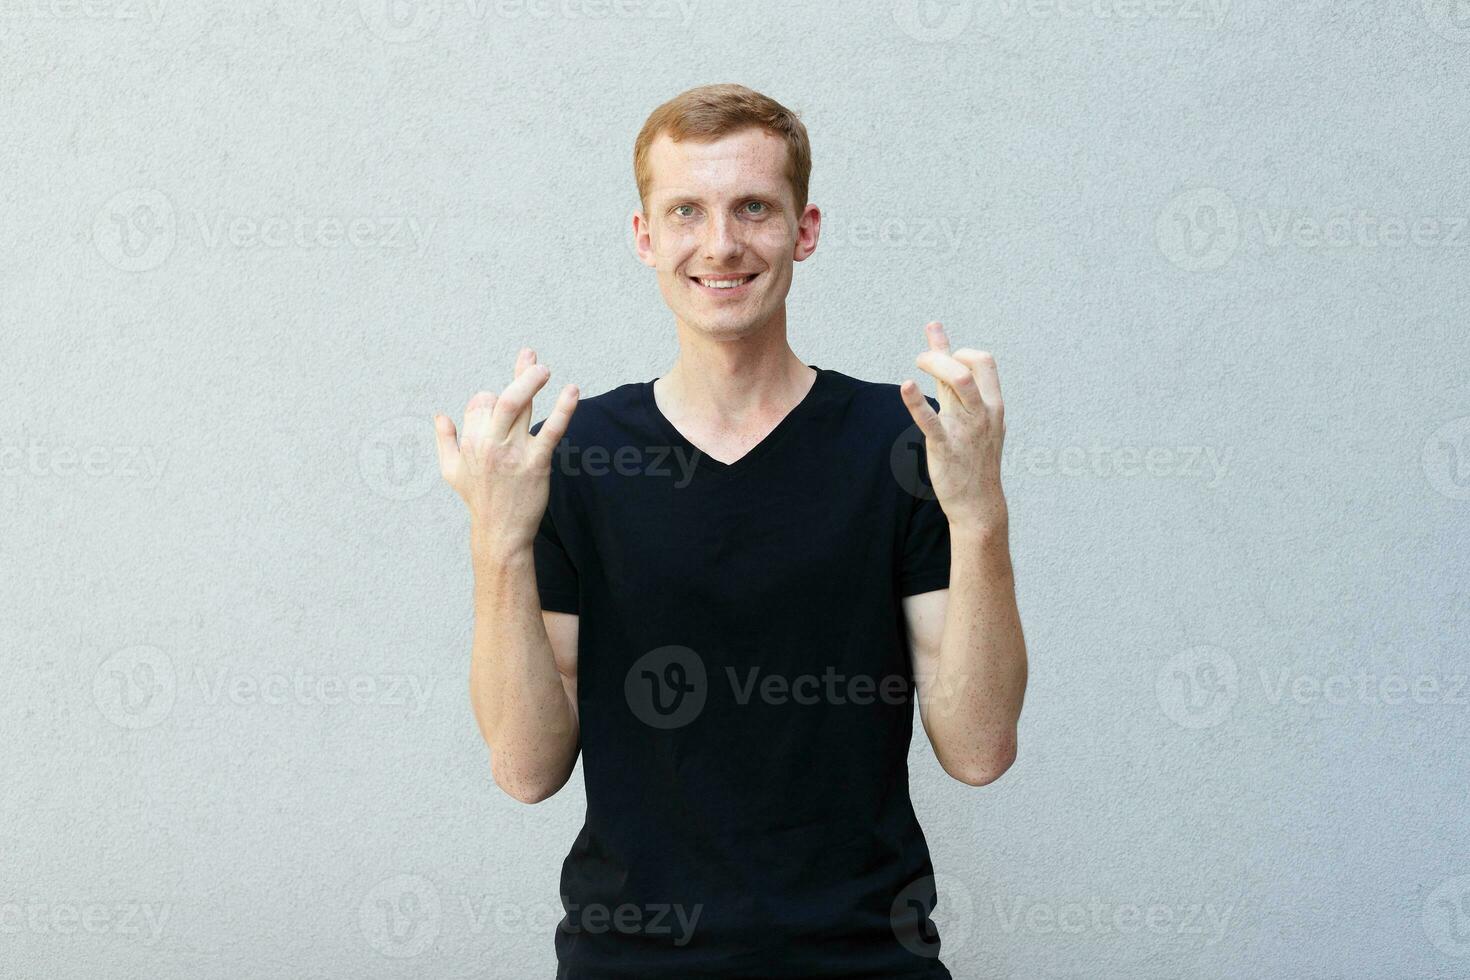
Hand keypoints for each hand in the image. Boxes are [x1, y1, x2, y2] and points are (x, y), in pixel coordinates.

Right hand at [433, 348, 578, 555]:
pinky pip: (551, 430)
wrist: (500, 532)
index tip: (503, 407)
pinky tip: (572, 391)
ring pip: (520, 406)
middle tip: (534, 360)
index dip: (493, 399)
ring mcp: (512, 452)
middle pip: (501, 397)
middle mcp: (489, 443)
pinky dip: (563, 408)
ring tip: (544, 369)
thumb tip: (440, 415)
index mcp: (470, 440)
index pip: (482, 401)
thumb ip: (444, 441)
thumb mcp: (451, 471)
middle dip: (520, 374)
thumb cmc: (478, 499)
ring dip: (533, 381)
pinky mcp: (536, 462)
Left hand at [899, 321, 1006, 529]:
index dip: (961, 351)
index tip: (942, 357)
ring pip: (959, 383)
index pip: (984, 361)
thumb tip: (940, 344)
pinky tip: (906, 387)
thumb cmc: (972, 455)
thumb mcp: (970, 416)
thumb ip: (953, 381)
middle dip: (942, 354)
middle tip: (921, 359)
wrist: (978, 503)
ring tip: (916, 364)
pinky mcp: (946, 446)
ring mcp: (966, 429)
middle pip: (969, 366)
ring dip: (934, 364)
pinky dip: (916, 402)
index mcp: (992, 405)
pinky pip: (932, 420)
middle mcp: (982, 413)